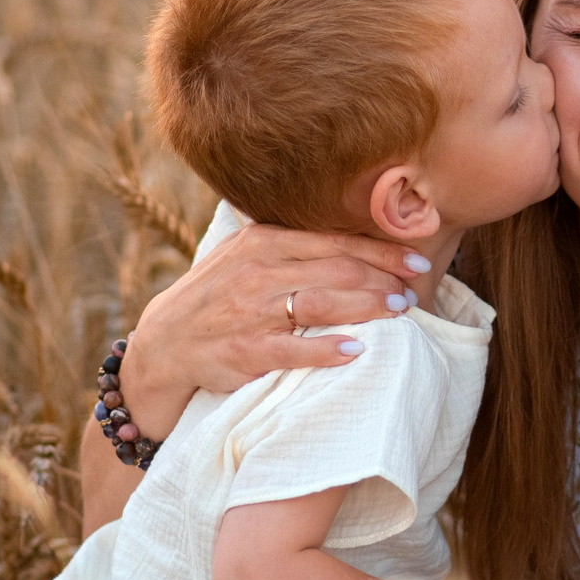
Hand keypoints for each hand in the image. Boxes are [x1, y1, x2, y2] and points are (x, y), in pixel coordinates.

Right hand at [118, 222, 426, 440]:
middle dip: (383, 279)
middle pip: (336, 270)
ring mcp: (248, 311)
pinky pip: (291, 349)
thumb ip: (290, 241)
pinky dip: (325, 349)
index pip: (334, 242)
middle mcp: (256, 272)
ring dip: (367, 306)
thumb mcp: (245, 255)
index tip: (416, 260)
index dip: (381, 251)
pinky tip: (356, 350)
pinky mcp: (242, 351)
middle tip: (415, 292)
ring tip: (401, 311)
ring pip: (320, 303)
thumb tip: (350, 228)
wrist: (163, 343)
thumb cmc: (218, 296)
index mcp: (262, 242)